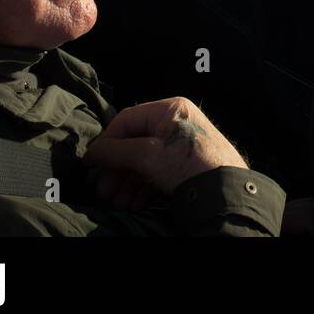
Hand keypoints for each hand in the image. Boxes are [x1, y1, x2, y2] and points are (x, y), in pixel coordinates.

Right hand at [83, 97, 248, 195]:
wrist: (224, 191)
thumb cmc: (188, 165)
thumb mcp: (147, 156)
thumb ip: (115, 152)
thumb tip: (89, 154)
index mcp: (168, 109)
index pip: (126, 120)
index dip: (106, 142)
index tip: (92, 164)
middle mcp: (174, 123)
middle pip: (133, 144)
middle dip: (116, 170)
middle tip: (103, 191)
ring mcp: (179, 144)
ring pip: (142, 161)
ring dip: (126, 183)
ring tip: (117, 203)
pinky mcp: (183, 164)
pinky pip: (155, 171)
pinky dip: (141, 187)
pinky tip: (133, 203)